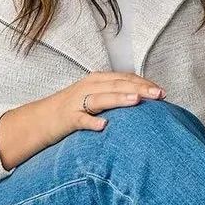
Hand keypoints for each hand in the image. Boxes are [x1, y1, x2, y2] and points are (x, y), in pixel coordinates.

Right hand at [0, 72, 165, 167]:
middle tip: (159, 94)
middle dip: (140, 88)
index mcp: (98, 80)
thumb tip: (146, 100)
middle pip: (117, 85)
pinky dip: (92, 122)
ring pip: (101, 98)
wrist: (41, 119)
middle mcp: (89, 87)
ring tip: (137, 101)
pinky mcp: (68, 118)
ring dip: (119, 99)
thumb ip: (117, 96)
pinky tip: (103, 126)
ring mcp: (77, 102)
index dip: (145, 83)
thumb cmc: (74, 109)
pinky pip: (81, 120)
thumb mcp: (97, 97)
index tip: (163, 92)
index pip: (126, 78)